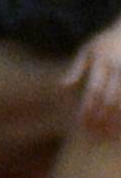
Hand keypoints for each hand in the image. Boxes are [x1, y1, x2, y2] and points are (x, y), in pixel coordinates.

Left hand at [64, 21, 120, 136]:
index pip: (93, 91)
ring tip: (109, 135)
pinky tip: (120, 127)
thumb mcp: (87, 50)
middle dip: (102, 118)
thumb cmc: (105, 42)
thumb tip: (62, 86)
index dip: (88, 108)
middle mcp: (117, 69)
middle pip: (109, 99)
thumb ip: (76, 69)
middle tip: (95, 135)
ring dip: (116, 120)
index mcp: (102, 63)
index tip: (83, 124)